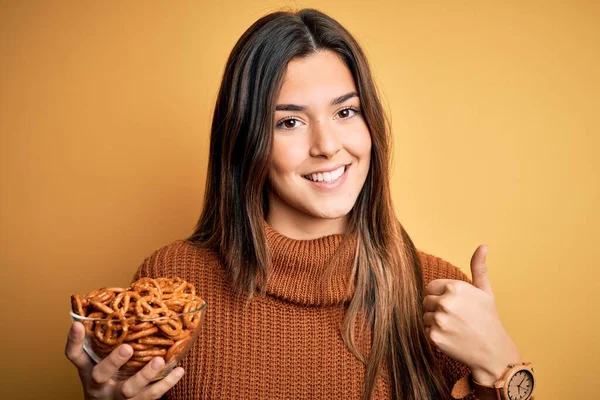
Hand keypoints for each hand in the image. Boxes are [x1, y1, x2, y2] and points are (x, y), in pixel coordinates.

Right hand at [65, 322, 184, 398]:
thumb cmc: (106, 379)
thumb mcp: (98, 363)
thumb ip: (105, 342)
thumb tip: (122, 307)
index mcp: (88, 370)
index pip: (75, 356)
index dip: (74, 341)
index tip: (78, 324)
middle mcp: (99, 385)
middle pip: (101, 374)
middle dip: (113, 361)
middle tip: (127, 348)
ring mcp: (116, 397)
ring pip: (129, 389)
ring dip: (145, 374)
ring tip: (160, 360)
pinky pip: (151, 396)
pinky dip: (167, 383)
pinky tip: (179, 370)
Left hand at [423, 245, 520, 384]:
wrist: (493, 352)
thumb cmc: (489, 319)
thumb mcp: (485, 291)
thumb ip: (479, 268)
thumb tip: (483, 246)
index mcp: (455, 287)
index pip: (431, 287)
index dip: (442, 296)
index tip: (456, 306)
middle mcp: (446, 302)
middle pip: (426, 301)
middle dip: (437, 309)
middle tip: (456, 319)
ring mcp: (439, 320)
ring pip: (425, 317)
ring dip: (435, 323)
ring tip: (455, 328)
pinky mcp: (434, 337)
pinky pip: (426, 331)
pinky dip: (436, 336)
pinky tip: (451, 338)